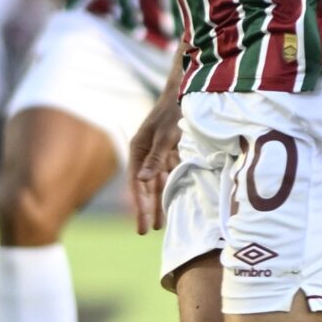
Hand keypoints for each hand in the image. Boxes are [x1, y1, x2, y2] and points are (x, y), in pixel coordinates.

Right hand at [127, 88, 182, 235]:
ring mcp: (157, 152)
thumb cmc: (174, 111)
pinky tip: (172, 202)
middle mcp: (145, 152)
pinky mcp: (170, 151)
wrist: (186, 91)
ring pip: (156, 182)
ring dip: (158, 202)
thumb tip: (141, 181)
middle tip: (145, 231)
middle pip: (144, 185)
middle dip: (145, 208)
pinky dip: (169, 188)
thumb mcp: (166, 135)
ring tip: (159, 224)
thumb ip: (156, 158)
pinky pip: (168, 175)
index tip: (142, 223)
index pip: (136, 182)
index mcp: (138, 148)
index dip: (139, 204)